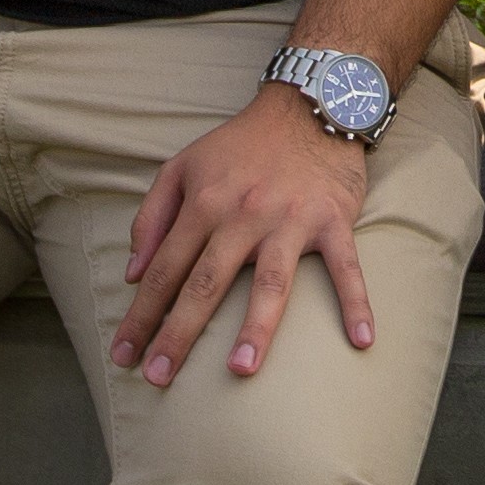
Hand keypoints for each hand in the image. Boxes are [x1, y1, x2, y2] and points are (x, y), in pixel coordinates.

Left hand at [113, 84, 375, 385]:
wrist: (310, 105)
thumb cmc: (241, 144)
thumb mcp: (182, 165)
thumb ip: (151, 217)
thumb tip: (133, 274)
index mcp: (204, 202)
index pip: (164, 270)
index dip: (141, 315)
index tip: (124, 355)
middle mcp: (244, 213)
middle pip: (206, 283)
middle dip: (179, 333)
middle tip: (158, 379)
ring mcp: (291, 219)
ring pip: (270, 280)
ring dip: (256, 326)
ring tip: (241, 370)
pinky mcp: (333, 219)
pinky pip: (346, 267)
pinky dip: (357, 301)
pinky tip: (360, 339)